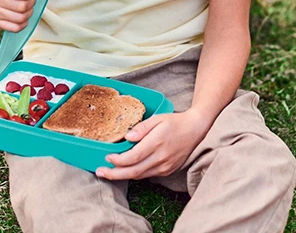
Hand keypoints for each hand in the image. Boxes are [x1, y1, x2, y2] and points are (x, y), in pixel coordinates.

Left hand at [95, 109, 209, 180]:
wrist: (195, 131)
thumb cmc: (174, 122)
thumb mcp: (158, 118)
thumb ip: (142, 127)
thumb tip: (127, 137)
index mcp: (157, 142)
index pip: (134, 157)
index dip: (118, 160)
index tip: (107, 157)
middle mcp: (161, 157)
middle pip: (134, 171)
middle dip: (114, 174)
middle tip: (100, 172)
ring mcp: (164, 167)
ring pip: (139, 176)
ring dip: (122, 176)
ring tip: (108, 173)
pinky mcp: (166, 171)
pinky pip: (146, 175)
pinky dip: (134, 174)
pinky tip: (125, 170)